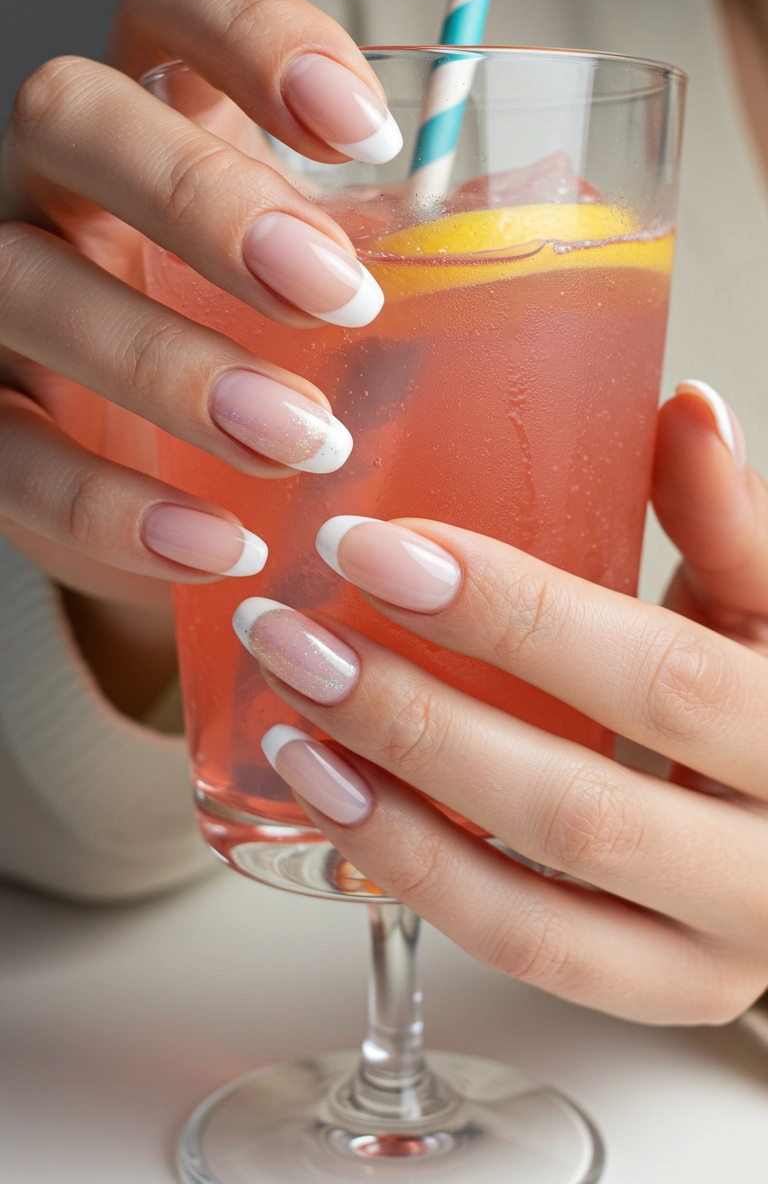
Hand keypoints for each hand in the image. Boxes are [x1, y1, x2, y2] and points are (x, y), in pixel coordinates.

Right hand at [0, 0, 398, 701]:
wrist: (200, 506)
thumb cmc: (298, 374)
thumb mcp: (354, 300)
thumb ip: (415, 257)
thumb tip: (578, 232)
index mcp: (167, 118)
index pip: (170, 0)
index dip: (255, 34)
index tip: (368, 128)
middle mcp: (66, 188)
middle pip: (74, 116)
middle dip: (204, 198)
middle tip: (336, 297)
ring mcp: (12, 298)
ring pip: (26, 283)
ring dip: (166, 362)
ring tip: (298, 441)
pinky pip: (6, 450)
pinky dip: (111, 503)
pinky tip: (218, 542)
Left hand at [236, 384, 767, 1024]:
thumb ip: (730, 523)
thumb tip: (684, 408)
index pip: (654, 676)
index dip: (512, 614)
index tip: (376, 547)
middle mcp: (766, 866)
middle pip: (574, 804)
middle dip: (415, 715)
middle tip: (296, 634)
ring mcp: (709, 953)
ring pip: (531, 907)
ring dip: (391, 809)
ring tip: (291, 721)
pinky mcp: (651, 990)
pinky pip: (517, 952)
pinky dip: (412, 877)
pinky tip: (337, 799)